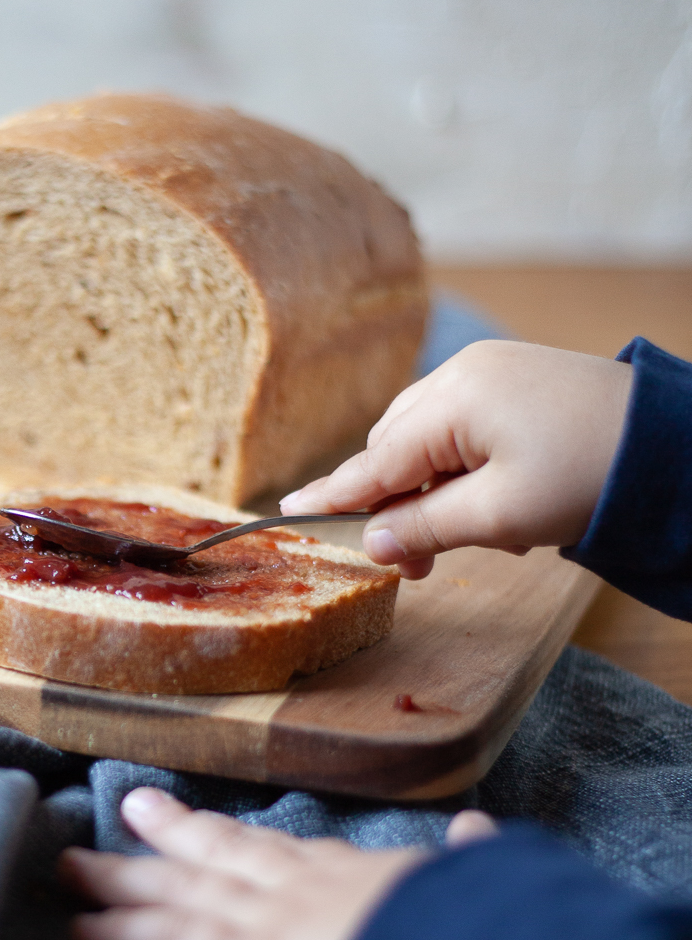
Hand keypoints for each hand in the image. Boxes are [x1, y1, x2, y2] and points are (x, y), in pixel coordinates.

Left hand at [63, 788, 497, 939]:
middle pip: (220, 850)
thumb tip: (483, 832)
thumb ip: (476, 858)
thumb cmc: (483, 924)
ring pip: (175, 889)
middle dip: (173, 833)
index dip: (247, 842)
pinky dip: (120, 935)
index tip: (219, 831)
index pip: (288, 852)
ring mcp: (261, 913)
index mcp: (355, 871)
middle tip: (131, 808)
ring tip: (68, 868)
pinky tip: (79, 932)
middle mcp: (298, 881)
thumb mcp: (484, 881)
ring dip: (121, 879)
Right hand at [281, 340, 632, 579]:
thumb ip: (426, 528)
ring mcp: (492, 371)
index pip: (374, 460)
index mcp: (451, 400)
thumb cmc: (589, 476)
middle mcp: (462, 374)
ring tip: (478, 538)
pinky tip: (501, 505)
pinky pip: (466, 428)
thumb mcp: (500, 517)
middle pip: (396, 448)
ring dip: (437, 492)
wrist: (674, 443)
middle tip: (417, 567)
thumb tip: (373, 541)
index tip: (286, 510)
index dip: (333, 494)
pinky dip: (468, 471)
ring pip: (430, 440)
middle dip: (400, 506)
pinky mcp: (518, 379)